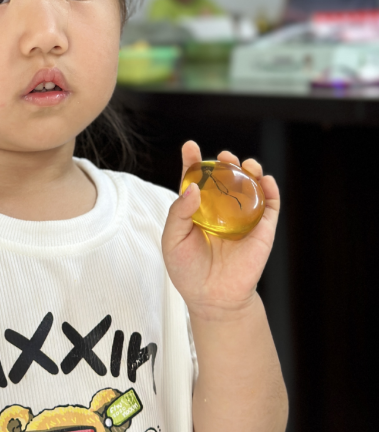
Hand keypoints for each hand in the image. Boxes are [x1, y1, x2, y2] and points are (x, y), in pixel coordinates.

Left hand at [162, 141, 279, 320]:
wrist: (212, 298)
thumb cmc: (188, 269)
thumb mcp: (173, 239)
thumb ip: (178, 212)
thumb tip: (194, 189)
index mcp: (197, 209)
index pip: (196, 180)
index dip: (193, 161)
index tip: (190, 146)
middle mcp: (221, 210)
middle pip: (226, 178)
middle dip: (225, 162)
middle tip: (223, 157)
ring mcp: (243, 219)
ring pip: (250, 187)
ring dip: (250, 170)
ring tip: (245, 164)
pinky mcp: (262, 231)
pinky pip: (270, 207)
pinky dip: (271, 191)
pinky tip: (266, 180)